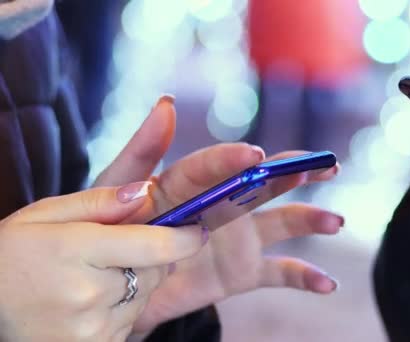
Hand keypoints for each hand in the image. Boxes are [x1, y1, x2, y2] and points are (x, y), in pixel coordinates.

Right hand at [0, 183, 204, 340]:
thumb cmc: (12, 254)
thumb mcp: (46, 214)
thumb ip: (99, 202)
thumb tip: (146, 192)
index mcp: (77, 251)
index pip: (156, 246)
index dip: (185, 237)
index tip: (198, 230)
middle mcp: (88, 295)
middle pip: (155, 271)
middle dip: (154, 256)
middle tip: (125, 248)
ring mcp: (91, 330)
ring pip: (145, 297)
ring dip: (137, 283)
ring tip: (98, 276)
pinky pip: (131, 322)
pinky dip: (123, 308)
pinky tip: (93, 301)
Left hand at [94, 96, 341, 334]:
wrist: (117, 288)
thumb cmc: (111, 232)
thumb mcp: (114, 191)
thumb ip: (141, 151)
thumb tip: (167, 103)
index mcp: (191, 182)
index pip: (214, 167)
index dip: (232, 161)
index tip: (253, 156)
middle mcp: (223, 205)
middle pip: (264, 184)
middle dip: (295, 172)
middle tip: (324, 165)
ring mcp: (237, 238)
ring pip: (282, 223)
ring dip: (310, 219)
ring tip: (334, 221)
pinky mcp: (242, 271)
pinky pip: (279, 272)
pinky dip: (305, 277)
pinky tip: (327, 283)